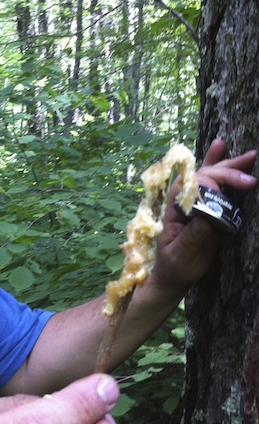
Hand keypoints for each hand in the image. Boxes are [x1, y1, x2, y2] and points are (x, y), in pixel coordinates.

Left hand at [152, 138, 256, 293]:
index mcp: (173, 209)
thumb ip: (190, 237)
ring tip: (252, 155)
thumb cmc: (172, 266)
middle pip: (205, 178)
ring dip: (231, 165)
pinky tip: (222, 147)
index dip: (206, 185)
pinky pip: (219, 186)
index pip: (188, 188)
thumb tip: (206, 219)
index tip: (221, 192)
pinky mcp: (211, 210)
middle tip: (250, 178)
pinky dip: (223, 168)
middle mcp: (185, 201)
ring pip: (213, 177)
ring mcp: (199, 203)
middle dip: (227, 174)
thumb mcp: (179, 255)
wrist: (174, 276)